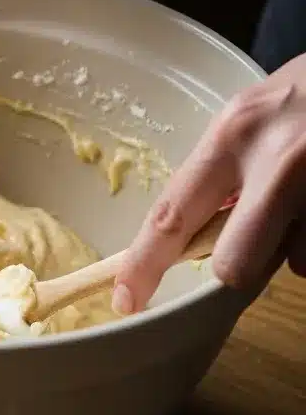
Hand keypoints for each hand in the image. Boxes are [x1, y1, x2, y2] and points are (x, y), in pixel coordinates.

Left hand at [113, 53, 305, 314]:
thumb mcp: (257, 115)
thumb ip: (225, 175)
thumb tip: (196, 243)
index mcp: (234, 135)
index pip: (171, 215)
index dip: (144, 265)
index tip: (125, 299)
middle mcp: (279, 160)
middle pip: (235, 265)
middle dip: (242, 267)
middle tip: (259, 242)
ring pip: (297, 262)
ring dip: (301, 245)